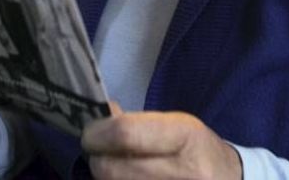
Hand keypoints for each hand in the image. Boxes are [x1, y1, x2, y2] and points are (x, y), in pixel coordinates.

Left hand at [81, 103, 241, 179]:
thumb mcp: (175, 125)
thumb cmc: (197, 150)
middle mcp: (183, 173)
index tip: (90, 132)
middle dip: (96, 158)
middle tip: (97, 151)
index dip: (98, 133)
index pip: (125, 135)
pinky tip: (126, 178)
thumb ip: (135, 122)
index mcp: (185, 137)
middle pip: (111, 170)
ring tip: (115, 165)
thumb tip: (98, 115)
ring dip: (105, 177)